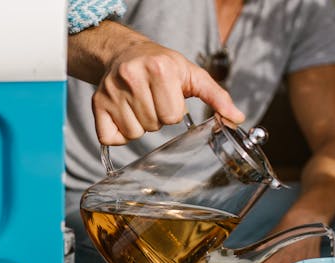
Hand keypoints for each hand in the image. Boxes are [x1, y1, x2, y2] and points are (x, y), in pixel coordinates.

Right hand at [91, 37, 243, 144]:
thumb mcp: (192, 75)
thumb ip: (217, 96)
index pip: (172, 116)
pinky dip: (119, 134)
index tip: (168, 97)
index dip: (173, 111)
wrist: (126, 52)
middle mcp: (132, 76)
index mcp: (160, 68)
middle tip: (152, 100)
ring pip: (133, 133)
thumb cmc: (162, 65)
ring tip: (139, 105)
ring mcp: (111, 91)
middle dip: (157, 118)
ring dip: (140, 125)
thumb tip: (237, 119)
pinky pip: (109, 138)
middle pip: (153, 125)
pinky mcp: (97, 104)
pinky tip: (123, 116)